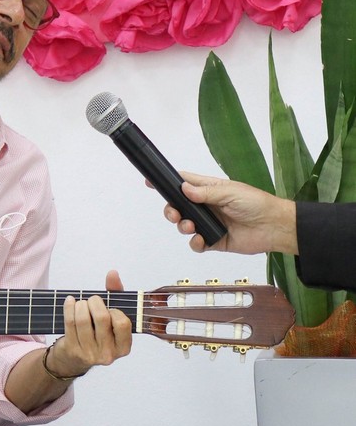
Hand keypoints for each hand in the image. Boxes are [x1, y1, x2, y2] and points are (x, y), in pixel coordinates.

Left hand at [46, 270, 132, 377]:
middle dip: (95, 302)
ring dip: (80, 305)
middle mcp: (108, 354)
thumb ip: (115, 294)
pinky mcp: (73, 349)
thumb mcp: (111, 317)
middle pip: (102, 318)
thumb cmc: (97, 333)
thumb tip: (112, 273)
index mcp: (123, 347)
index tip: (109, 308)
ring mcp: (90, 353)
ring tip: (81, 303)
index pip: (123, 323)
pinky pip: (69, 322)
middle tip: (92, 300)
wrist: (74, 359)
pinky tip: (70, 302)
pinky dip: (69, 307)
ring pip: (83, 319)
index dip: (114, 310)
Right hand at [160, 172, 296, 254]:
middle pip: (178, 207)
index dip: (167, 182)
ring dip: (182, 226)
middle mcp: (206, 206)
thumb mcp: (231, 192)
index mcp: (209, 190)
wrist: (274, 227)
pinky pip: (196, 244)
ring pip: (184, 225)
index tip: (150, 182)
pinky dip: (195, 243)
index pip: (184, 183)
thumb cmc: (256, 203)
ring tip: (190, 227)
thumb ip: (206, 192)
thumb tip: (184, 189)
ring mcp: (208, 224)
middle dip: (171, 210)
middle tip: (174, 214)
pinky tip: (201, 239)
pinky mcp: (213, 240)